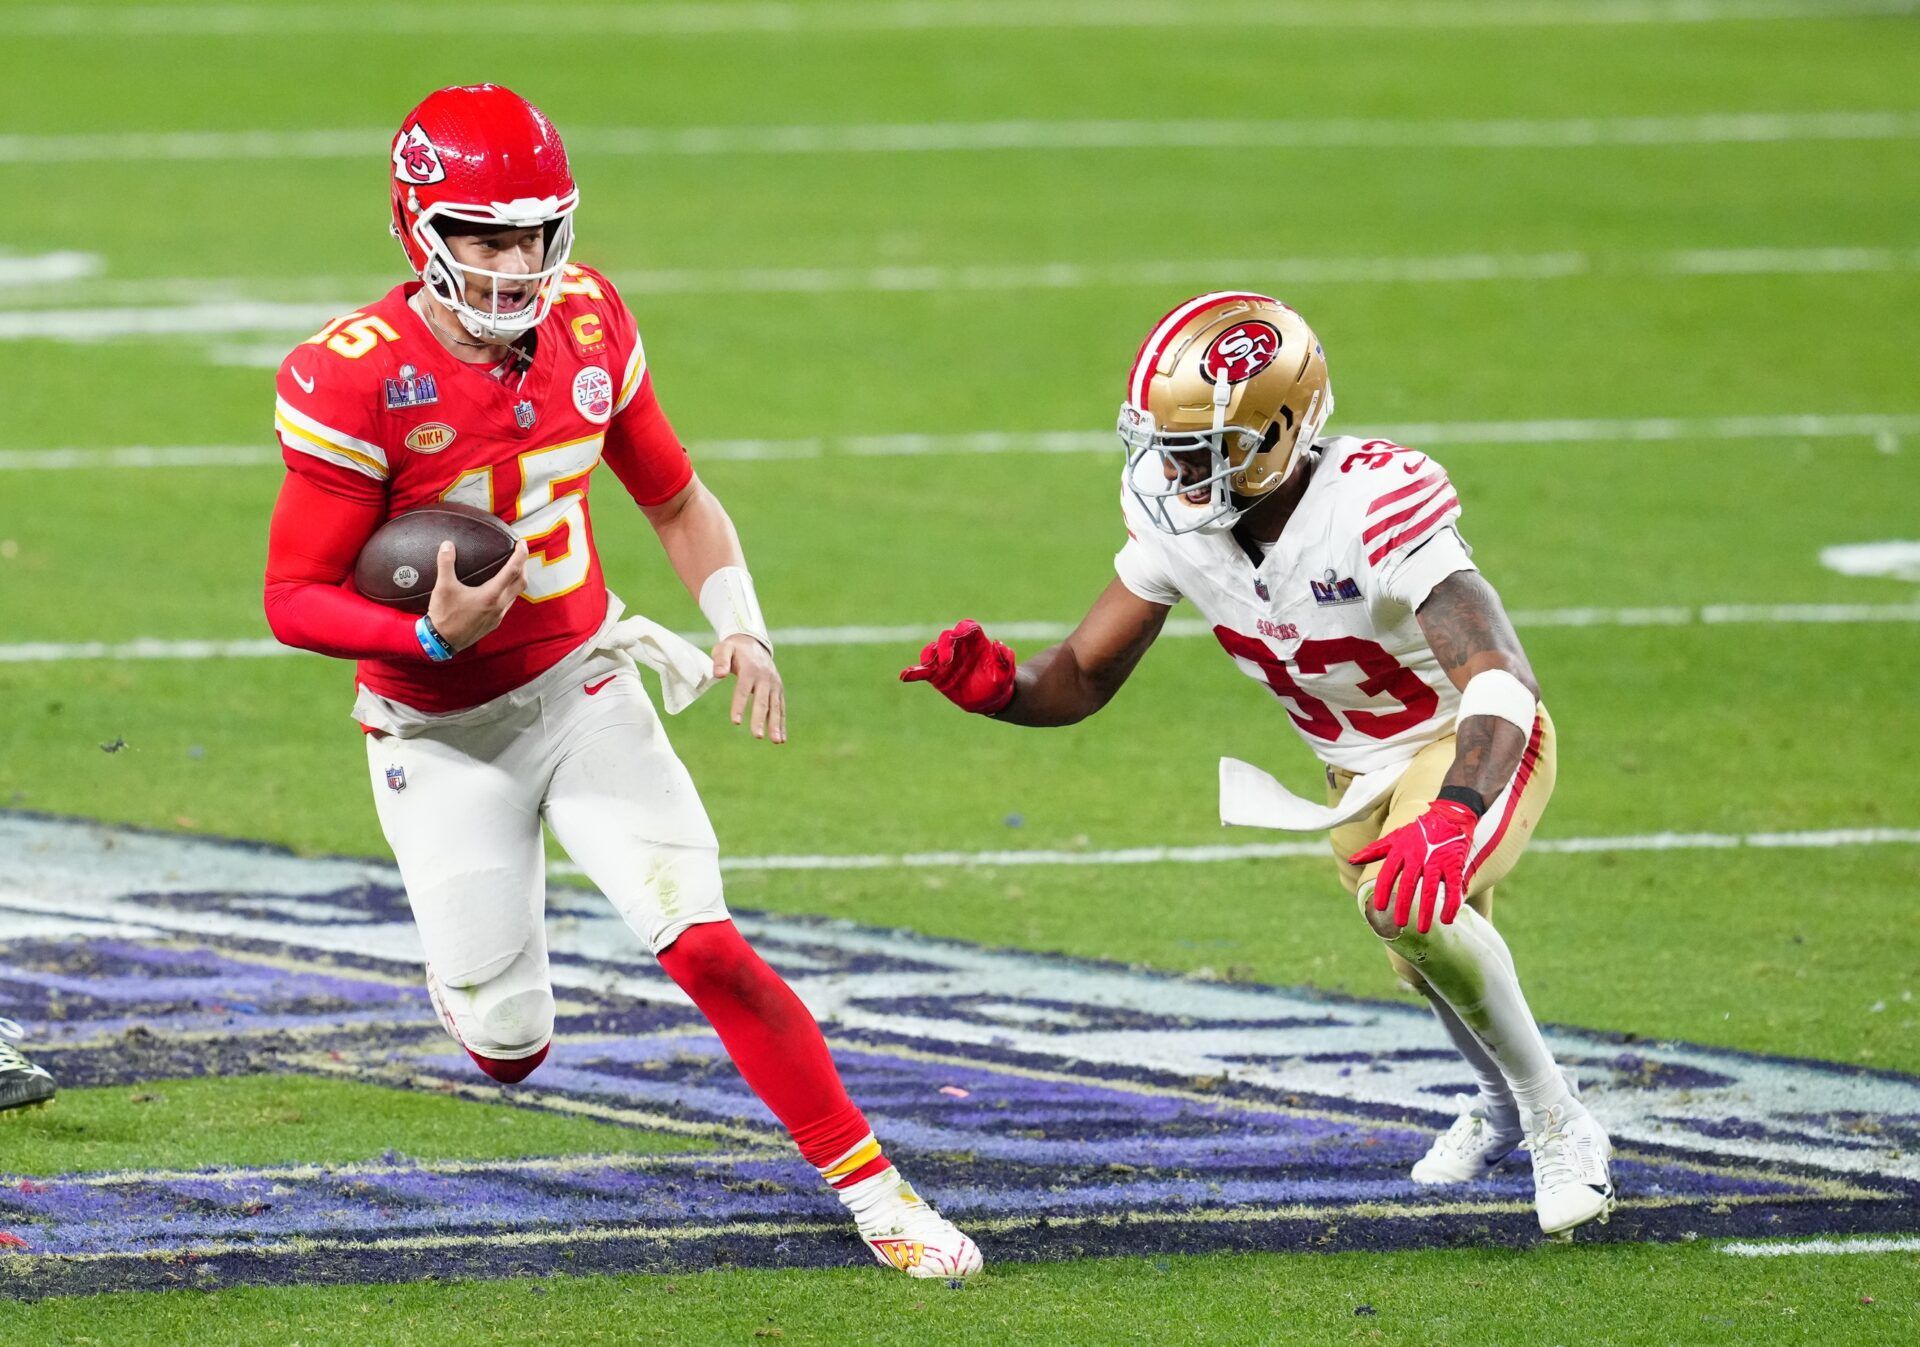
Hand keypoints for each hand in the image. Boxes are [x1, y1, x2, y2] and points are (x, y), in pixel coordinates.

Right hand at [427, 538, 528, 651]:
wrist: (442, 642)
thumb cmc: (444, 616)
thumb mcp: (443, 588)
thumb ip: (446, 564)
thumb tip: (448, 545)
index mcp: (491, 595)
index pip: (513, 570)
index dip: (521, 554)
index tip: (522, 543)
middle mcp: (499, 605)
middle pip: (521, 582)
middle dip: (523, 566)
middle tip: (519, 553)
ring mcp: (498, 616)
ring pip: (516, 595)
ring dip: (517, 580)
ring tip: (511, 568)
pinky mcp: (494, 623)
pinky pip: (508, 604)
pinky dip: (509, 592)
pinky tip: (499, 589)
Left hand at [714, 634, 785, 742]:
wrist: (754, 643)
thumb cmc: (734, 649)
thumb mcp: (724, 648)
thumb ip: (720, 660)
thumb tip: (718, 674)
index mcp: (750, 669)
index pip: (743, 689)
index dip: (739, 705)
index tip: (735, 722)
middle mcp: (765, 678)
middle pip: (762, 701)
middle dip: (760, 719)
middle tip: (758, 736)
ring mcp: (774, 685)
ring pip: (775, 707)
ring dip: (776, 725)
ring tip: (776, 741)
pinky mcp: (778, 690)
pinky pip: (781, 708)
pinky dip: (781, 723)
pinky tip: (781, 739)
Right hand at [899, 619, 1015, 714]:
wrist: (992, 697)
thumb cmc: (1001, 679)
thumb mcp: (1007, 670)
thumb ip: (1004, 657)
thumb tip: (997, 643)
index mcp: (976, 641)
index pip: (967, 628)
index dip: (961, 630)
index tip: (958, 637)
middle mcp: (958, 647)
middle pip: (947, 638)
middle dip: (944, 646)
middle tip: (945, 662)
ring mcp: (946, 660)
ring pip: (933, 651)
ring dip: (928, 656)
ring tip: (927, 666)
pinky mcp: (937, 675)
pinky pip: (922, 671)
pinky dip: (913, 672)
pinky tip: (905, 676)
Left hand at [1348, 799, 1479, 934]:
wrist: (1449, 816)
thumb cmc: (1419, 831)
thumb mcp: (1394, 837)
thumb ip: (1374, 851)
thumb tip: (1352, 860)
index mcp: (1401, 850)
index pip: (1388, 873)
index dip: (1383, 891)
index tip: (1380, 908)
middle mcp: (1418, 856)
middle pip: (1408, 885)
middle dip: (1403, 906)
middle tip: (1400, 924)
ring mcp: (1437, 861)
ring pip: (1430, 889)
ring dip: (1426, 911)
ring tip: (1422, 930)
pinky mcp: (1454, 864)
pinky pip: (1453, 887)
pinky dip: (1450, 904)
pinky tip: (1447, 919)